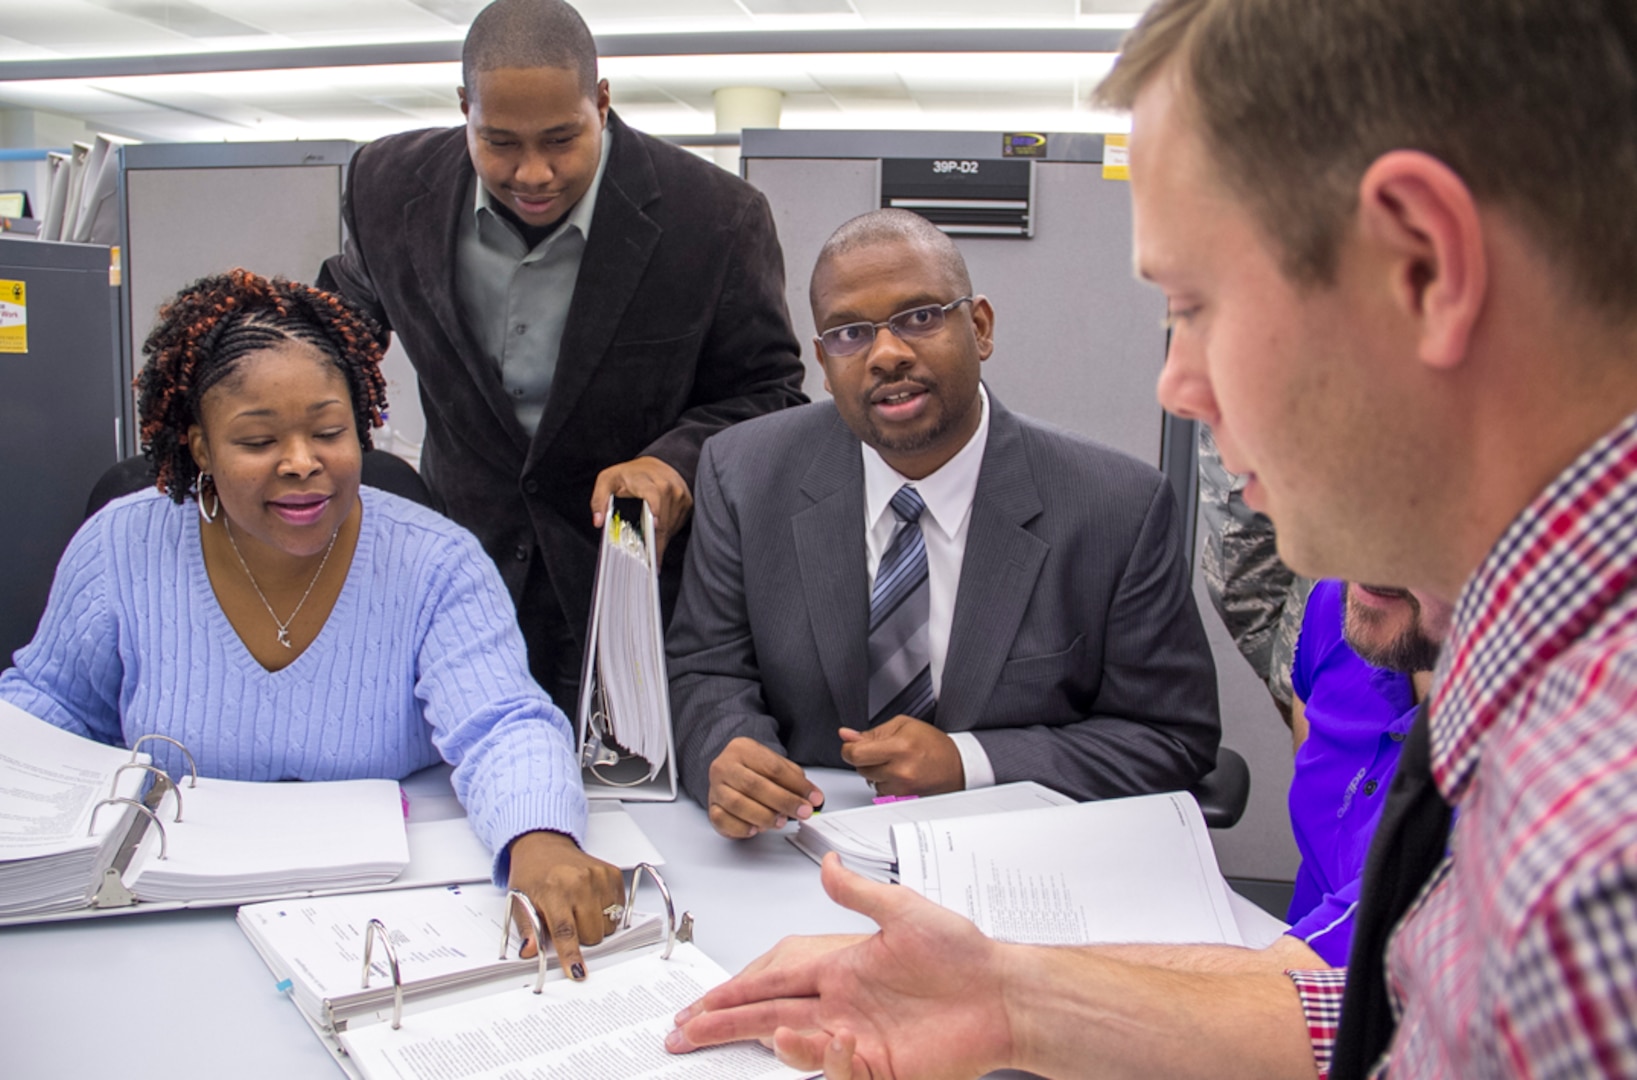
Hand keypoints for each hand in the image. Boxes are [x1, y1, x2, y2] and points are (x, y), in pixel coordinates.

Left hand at [505, 830, 624, 979]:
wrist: (544, 846)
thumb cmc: (532, 874)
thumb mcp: (519, 902)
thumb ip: (527, 929)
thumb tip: (529, 951)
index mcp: (554, 890)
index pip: (565, 931)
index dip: (571, 954)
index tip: (577, 971)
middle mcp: (580, 882)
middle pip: (592, 933)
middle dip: (582, 937)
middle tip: (568, 922)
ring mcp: (599, 877)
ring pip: (608, 925)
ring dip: (596, 925)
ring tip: (579, 910)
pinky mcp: (612, 874)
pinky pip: (618, 909)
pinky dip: (606, 912)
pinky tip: (590, 900)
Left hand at [590, 455, 691, 561]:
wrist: (658, 464)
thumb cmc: (631, 474)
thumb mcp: (607, 480)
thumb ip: (599, 500)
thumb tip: (598, 521)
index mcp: (647, 480)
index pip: (655, 496)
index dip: (656, 512)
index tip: (654, 527)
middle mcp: (668, 487)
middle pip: (664, 519)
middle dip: (656, 542)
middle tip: (649, 561)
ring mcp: (680, 495)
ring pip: (672, 525)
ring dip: (661, 540)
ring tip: (651, 553)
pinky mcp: (687, 502)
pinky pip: (678, 524)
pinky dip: (668, 533)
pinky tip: (657, 537)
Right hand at [666, 853, 1014, 1078]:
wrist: (1006, 995)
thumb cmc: (964, 954)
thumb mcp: (906, 911)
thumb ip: (858, 892)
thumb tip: (827, 862)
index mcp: (839, 967)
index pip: (770, 981)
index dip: (732, 993)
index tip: (698, 1005)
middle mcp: (841, 1004)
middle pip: (766, 1017)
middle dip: (723, 1026)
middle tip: (684, 1034)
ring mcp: (857, 1037)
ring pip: (796, 1045)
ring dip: (778, 1041)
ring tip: (773, 1033)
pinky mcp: (880, 1066)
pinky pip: (838, 1069)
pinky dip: (826, 1060)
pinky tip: (832, 1043)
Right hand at [707, 736, 824, 838]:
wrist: (728, 772)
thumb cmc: (754, 771)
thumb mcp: (776, 765)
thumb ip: (795, 780)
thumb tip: (813, 797)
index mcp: (742, 749)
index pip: (773, 768)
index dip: (796, 786)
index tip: (814, 798)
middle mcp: (724, 766)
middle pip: (754, 786)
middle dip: (783, 802)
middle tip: (803, 812)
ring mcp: (715, 788)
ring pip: (737, 804)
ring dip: (764, 817)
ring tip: (780, 822)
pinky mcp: (711, 808)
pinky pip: (722, 820)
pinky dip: (741, 828)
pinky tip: (755, 829)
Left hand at [838, 716, 963, 795]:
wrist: (957, 765)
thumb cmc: (932, 744)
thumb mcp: (902, 726)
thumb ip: (872, 733)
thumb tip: (847, 735)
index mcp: (900, 748)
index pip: (856, 754)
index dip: (849, 749)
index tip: (851, 745)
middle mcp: (900, 771)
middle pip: (860, 768)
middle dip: (864, 758)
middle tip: (881, 751)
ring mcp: (902, 788)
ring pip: (869, 780)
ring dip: (875, 771)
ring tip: (895, 762)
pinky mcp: (904, 799)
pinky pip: (880, 791)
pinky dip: (884, 782)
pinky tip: (899, 773)